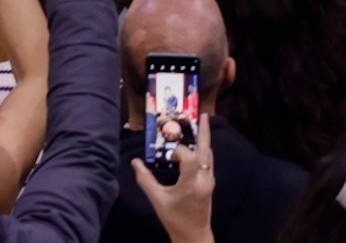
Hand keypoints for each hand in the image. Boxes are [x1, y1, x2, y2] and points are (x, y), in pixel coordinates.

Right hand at [131, 114, 214, 242]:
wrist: (193, 236)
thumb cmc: (174, 219)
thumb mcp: (157, 200)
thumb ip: (145, 180)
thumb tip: (135, 162)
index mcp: (191, 183)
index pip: (188, 157)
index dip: (177, 152)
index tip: (168, 156)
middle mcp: (204, 179)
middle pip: (206, 150)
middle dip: (204, 131)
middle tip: (202, 114)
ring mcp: (209, 181)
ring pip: (209, 155)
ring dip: (204, 140)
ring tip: (201, 125)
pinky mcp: (210, 183)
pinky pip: (208, 162)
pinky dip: (203, 151)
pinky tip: (197, 146)